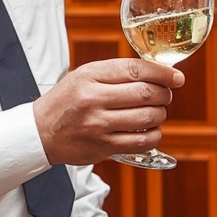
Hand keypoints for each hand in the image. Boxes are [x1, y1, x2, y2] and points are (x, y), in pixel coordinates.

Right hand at [34, 58, 180, 166]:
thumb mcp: (84, 76)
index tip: (176, 77)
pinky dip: (154, 135)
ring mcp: (98, 125)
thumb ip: (116, 73)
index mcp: (90, 76)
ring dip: (160, 114)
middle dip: (164, 94)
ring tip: (156, 112)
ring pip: (147, 117)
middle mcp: (93, 99)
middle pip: (145, 93)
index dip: (162, 73)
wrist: (40, 132)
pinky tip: (150, 130)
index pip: (136, 70)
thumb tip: (156, 73)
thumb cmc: (66, 101)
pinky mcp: (103, 146)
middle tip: (165, 95)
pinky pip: (141, 141)